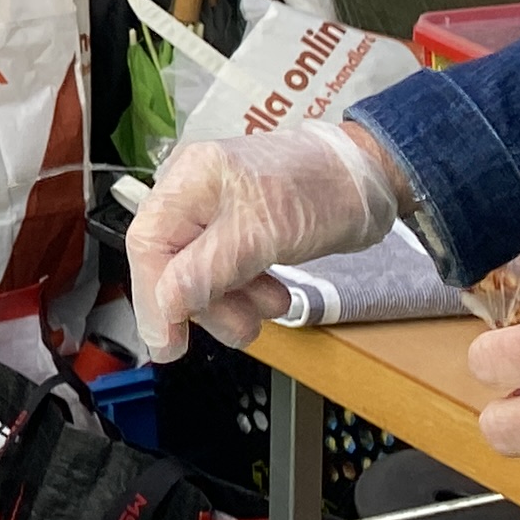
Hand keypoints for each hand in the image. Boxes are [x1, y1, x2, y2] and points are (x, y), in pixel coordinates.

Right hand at [126, 123, 407, 359]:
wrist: (371, 175)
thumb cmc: (321, 188)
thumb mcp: (263, 233)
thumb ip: (208, 270)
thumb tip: (166, 307)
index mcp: (189, 181)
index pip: (148, 246)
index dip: (154, 298)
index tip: (171, 344)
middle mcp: (194, 195)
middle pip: (171, 264)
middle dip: (205, 303)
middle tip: (240, 328)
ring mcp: (218, 213)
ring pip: (200, 274)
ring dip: (231, 303)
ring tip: (270, 310)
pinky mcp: (242, 230)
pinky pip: (227, 271)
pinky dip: (246, 292)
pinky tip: (273, 296)